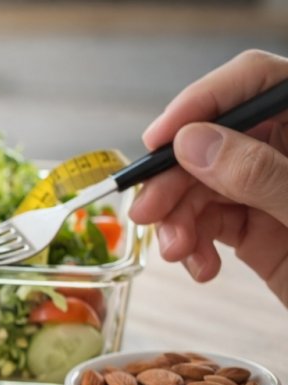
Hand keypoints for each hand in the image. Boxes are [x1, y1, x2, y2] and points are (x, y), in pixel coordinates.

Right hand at [128, 49, 287, 305]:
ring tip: (176, 252)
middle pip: (214, 140)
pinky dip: (193, 244)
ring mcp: (273, 188)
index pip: (254, 83)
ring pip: (203, 184)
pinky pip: (209, 222)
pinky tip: (199, 266)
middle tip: (146, 213)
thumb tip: (194, 142)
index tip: (158, 140)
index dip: (201, 103)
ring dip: (177, 219)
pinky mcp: (259, 227)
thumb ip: (260, 174)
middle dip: (175, 178)